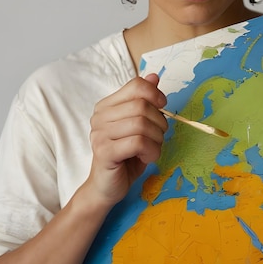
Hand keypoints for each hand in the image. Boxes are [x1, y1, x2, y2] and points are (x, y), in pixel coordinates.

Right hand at [87, 73, 167, 206]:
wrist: (106, 187)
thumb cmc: (125, 156)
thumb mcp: (139, 126)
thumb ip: (144, 101)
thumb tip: (154, 76)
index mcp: (107, 106)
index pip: (135, 86)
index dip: (155, 94)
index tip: (162, 107)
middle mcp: (99, 117)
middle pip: (141, 105)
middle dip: (159, 123)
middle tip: (158, 137)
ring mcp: (99, 134)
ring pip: (141, 124)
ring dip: (156, 139)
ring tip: (152, 149)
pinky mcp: (104, 152)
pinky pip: (138, 142)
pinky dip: (151, 151)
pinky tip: (147, 157)